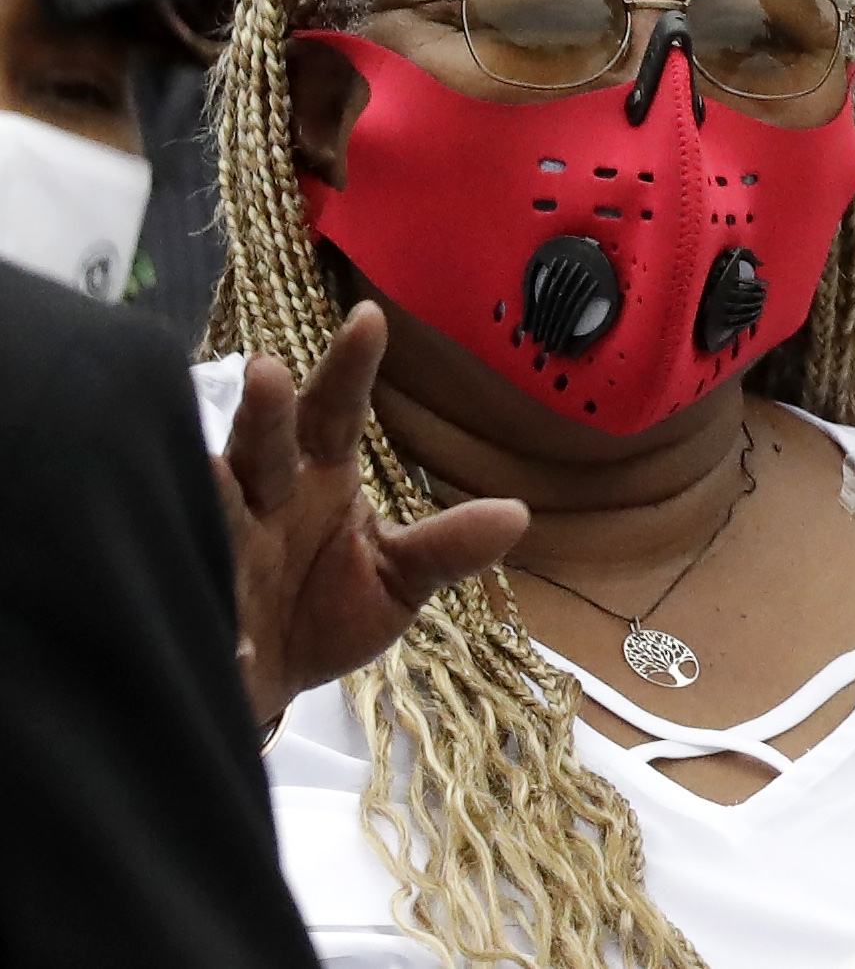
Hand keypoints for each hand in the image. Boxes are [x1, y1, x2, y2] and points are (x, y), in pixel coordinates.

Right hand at [215, 304, 528, 731]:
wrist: (269, 682)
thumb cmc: (329, 613)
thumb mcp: (398, 581)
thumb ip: (447, 548)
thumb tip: (516, 514)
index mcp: (319, 476)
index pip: (336, 411)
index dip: (349, 367)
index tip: (368, 318)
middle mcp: (266, 497)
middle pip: (264, 443)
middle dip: (264, 413)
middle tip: (266, 373)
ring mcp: (223, 544)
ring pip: (215, 503)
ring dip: (213, 487)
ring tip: (210, 466)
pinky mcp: (193, 596)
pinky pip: (192, 587)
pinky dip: (200, 596)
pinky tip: (211, 605)